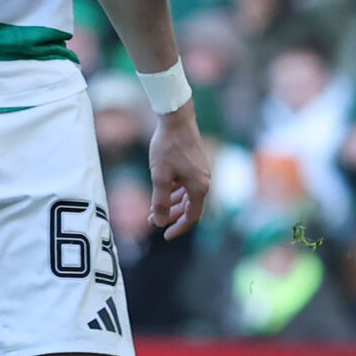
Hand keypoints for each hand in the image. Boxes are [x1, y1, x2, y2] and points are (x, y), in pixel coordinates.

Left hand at [149, 104, 212, 240]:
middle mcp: (204, 181)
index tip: (164, 235)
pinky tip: (161, 191)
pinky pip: (186, 185)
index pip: (192, 217)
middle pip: (189, 207)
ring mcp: (201, 173)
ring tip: (152, 208)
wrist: (177, 120)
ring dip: (170, 203)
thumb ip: (159, 201)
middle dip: (170, 215)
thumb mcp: (159, 177)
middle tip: (150, 220)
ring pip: (186, 196)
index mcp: (199, 187)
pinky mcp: (196, 165)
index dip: (178, 228)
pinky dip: (174, 191)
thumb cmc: (167, 147)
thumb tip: (157, 222)